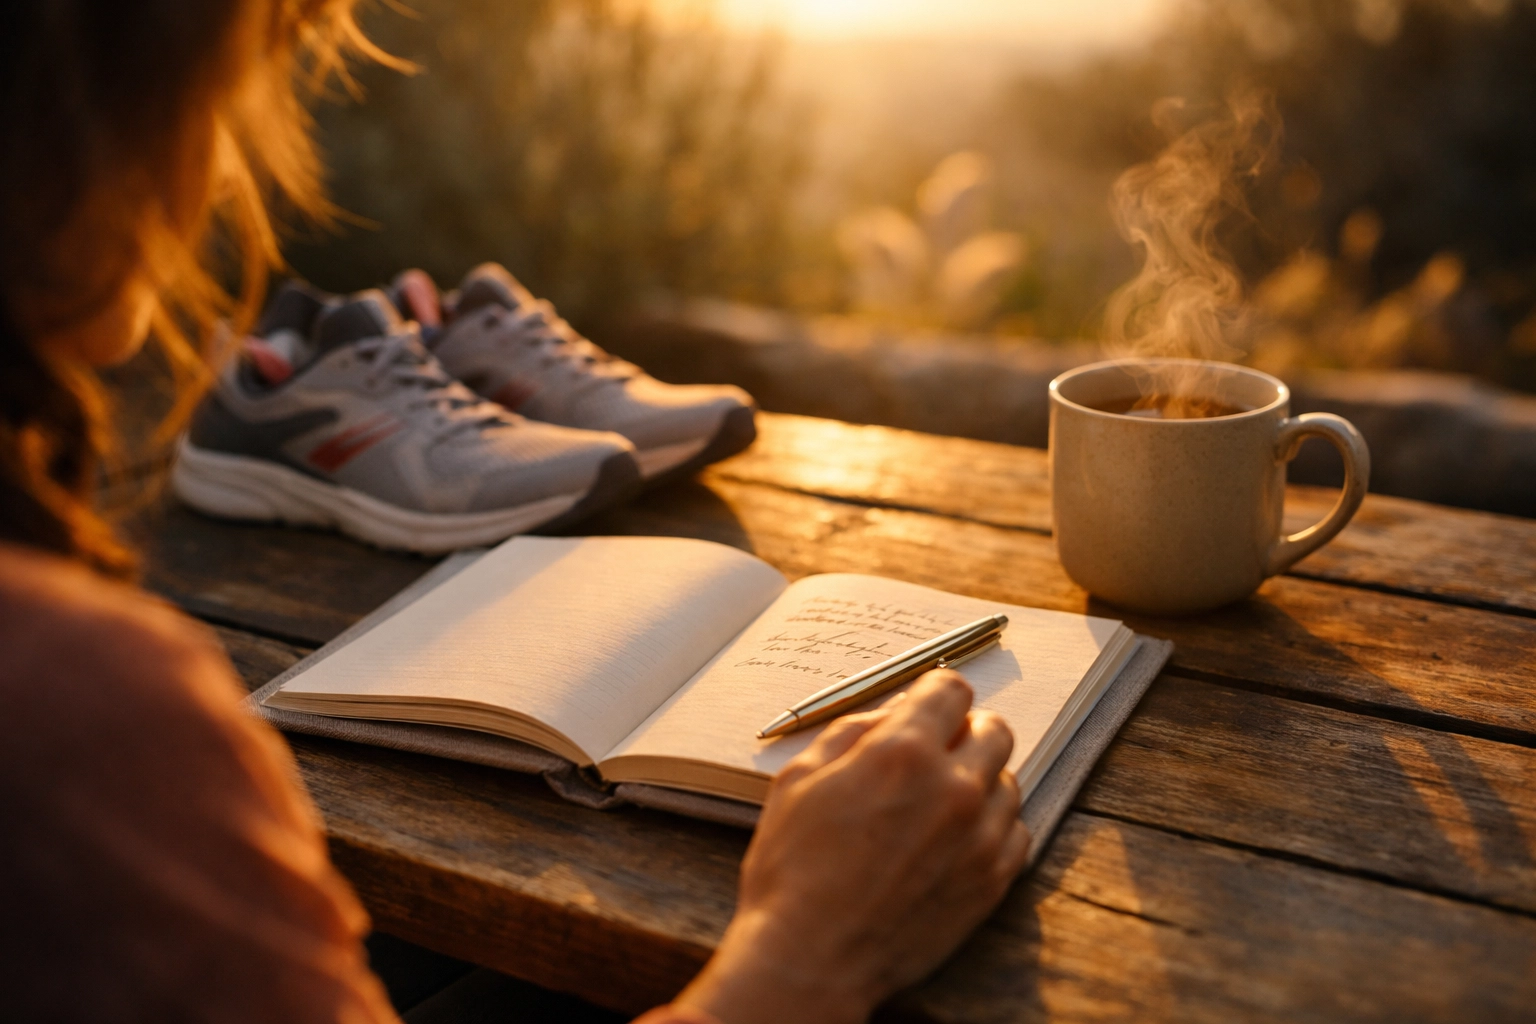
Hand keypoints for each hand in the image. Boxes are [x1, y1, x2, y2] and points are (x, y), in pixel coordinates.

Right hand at [674, 670, 1030, 1023]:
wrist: (811, 958)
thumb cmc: (792, 871)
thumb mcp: (799, 779)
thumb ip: (852, 731)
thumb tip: (891, 712)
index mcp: (902, 752)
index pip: (952, 689)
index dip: (934, 694)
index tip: (926, 707)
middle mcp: (954, 787)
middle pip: (994, 729)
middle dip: (964, 731)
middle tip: (936, 752)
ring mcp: (980, 837)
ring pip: (1009, 780)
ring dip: (979, 780)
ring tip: (939, 804)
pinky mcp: (992, 881)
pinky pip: (1017, 831)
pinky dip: (993, 826)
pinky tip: (957, 838)